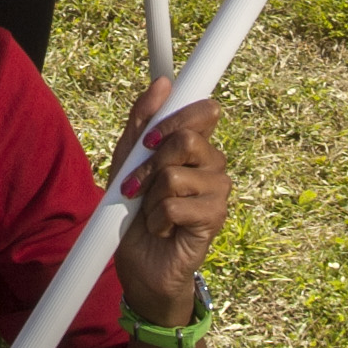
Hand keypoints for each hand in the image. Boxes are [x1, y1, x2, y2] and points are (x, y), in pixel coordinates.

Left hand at [112, 89, 227, 318]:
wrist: (140, 264)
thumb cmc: (136, 211)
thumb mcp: (128, 162)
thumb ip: (141, 123)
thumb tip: (162, 83)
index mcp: (197, 146)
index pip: (204, 111)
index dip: (176, 116)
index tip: (148, 140)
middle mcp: (214, 165)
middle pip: (185, 140)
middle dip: (149, 164)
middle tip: (136, 187)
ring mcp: (218, 192)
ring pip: (174, 175)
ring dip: (149, 198)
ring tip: (151, 213)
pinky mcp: (214, 219)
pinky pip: (174, 205)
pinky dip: (156, 220)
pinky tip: (162, 230)